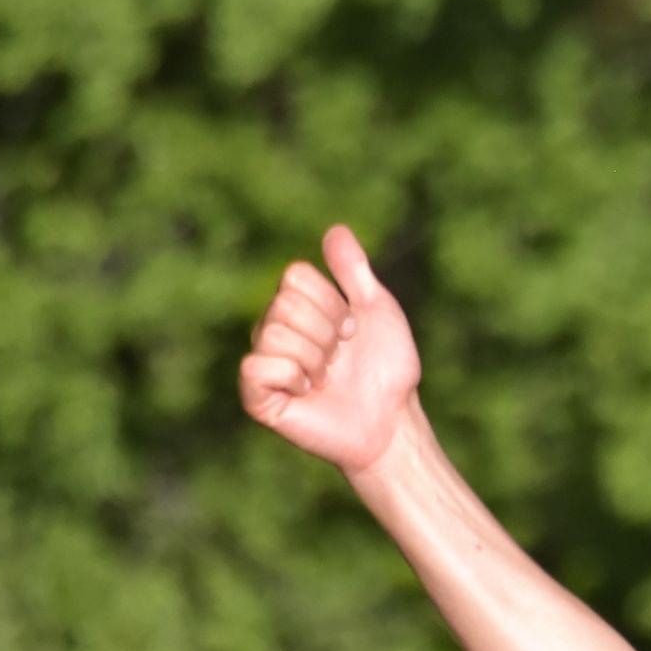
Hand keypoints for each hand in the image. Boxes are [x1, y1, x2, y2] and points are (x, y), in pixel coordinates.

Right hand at [239, 226, 421, 476]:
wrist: (392, 421)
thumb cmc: (387, 370)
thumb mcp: (378, 310)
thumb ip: (354, 271)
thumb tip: (337, 229)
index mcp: (296, 306)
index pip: (295, 276)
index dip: (333, 303)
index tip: (352, 330)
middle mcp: (273, 329)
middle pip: (284, 303)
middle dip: (326, 333)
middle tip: (340, 359)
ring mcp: (264, 362)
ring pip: (273, 333)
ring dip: (315, 359)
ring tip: (327, 379)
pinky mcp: (257, 396)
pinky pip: (257, 366)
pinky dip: (292, 378)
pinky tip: (306, 393)